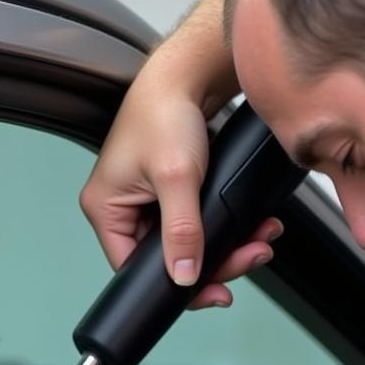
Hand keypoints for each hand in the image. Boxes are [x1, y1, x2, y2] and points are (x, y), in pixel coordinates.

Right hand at [79, 73, 282, 309]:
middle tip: (248, 259)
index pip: (133, 268)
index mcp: (105, 209)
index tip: (213, 292)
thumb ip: (182, 231)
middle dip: (213, 264)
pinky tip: (251, 227)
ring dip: (227, 247)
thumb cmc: (165, 111)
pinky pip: (198, 225)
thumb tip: (183, 276)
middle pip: (166, 260)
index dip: (173, 285)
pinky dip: (225, 228)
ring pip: (187, 245)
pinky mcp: (170, 193)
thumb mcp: (176, 177)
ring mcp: (146, 202)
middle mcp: (123, 210)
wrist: (187, 72)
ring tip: (259, 242)